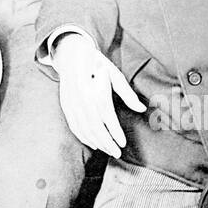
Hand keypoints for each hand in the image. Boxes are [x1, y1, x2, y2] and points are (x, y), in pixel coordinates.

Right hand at [51, 32, 145, 157]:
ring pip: (83, 128)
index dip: (115, 132)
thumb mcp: (114, 75)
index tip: (123, 143)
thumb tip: (141, 109)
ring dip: (96, 142)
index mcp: (95, 89)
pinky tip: (93, 143)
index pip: (106, 117)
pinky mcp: (65, 105)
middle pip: (94, 127)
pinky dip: (83, 136)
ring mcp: (71, 102)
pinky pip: (74, 125)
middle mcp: (81, 98)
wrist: (71, 54)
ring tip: (107, 150)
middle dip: (106, 142)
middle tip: (116, 153)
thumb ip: (127, 93)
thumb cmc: (97, 64)